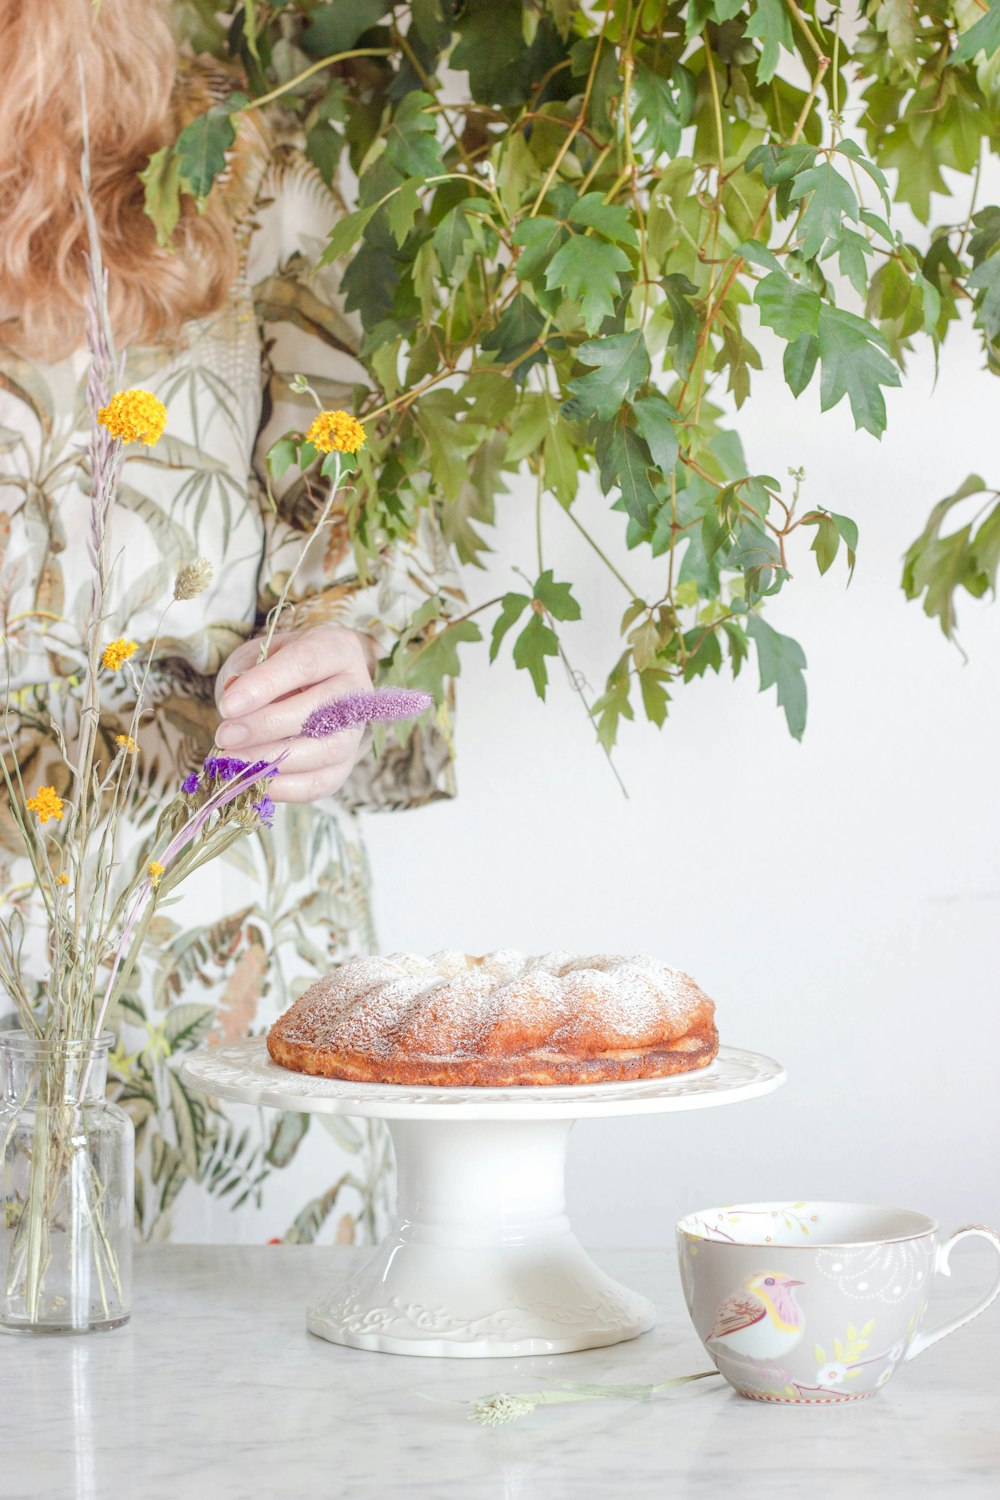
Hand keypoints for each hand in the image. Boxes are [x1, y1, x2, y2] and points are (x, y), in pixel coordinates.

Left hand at [214, 625, 374, 803]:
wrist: (311, 688)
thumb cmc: (281, 667)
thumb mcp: (260, 653)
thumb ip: (246, 669)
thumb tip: (234, 695)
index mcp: (336, 649)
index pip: (304, 664)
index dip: (265, 685)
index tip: (227, 706)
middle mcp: (356, 690)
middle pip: (318, 712)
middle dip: (265, 727)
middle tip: (224, 736)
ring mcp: (355, 731)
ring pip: (324, 751)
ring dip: (273, 761)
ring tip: (232, 762)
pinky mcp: (345, 766)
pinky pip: (321, 783)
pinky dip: (284, 788)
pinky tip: (252, 782)